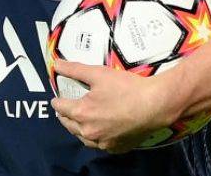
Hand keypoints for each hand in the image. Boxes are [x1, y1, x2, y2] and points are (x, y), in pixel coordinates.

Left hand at [50, 61, 183, 153]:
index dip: (57, 101)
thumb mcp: (98, 73)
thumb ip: (75, 69)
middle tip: (64, 110)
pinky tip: (99, 132)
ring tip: (78, 122)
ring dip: (78, 129)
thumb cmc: (127, 88)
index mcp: (82, 113)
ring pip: (83, 138)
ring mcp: (103, 142)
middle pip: (69, 125)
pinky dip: (96, 138)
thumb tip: (56, 64)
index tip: (56, 99)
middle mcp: (89, 131)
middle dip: (65, 116)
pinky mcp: (116, 147)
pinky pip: (100, 144)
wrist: (155, 105)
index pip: (60, 108)